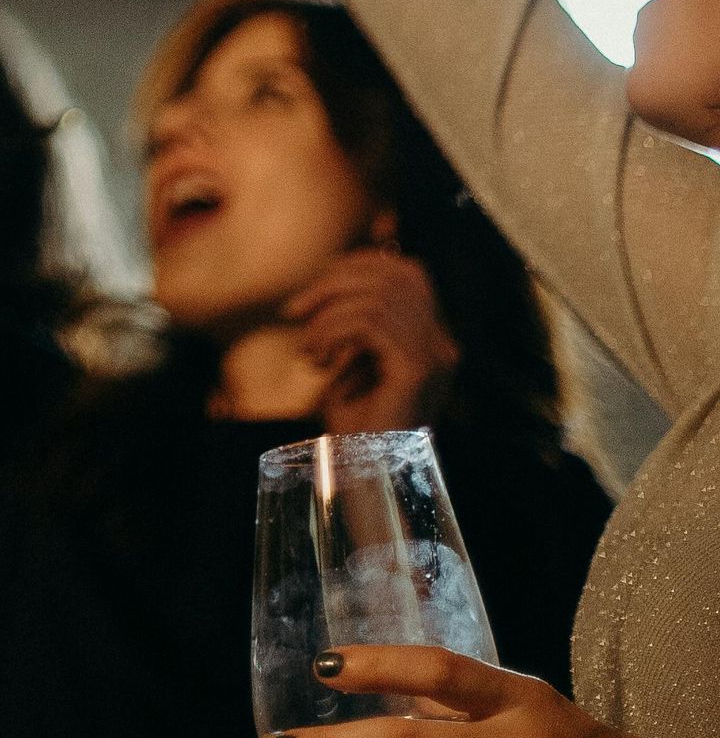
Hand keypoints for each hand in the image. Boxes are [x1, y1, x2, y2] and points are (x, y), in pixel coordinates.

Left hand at [283, 248, 458, 432]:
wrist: (366, 474)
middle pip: (392, 277)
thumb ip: (353, 317)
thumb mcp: (353, 357)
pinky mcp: (417, 369)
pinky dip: (332, 332)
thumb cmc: (356, 422)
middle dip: (334, 283)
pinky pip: (369, 324)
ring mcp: (436, 356)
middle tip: (294, 311)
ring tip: (307, 346)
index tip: (317, 283)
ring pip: (376, 298)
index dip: (361, 263)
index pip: (409, 272)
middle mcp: (443, 343)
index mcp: (434, 338)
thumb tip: (330, 273)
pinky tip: (317, 359)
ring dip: (326, 314)